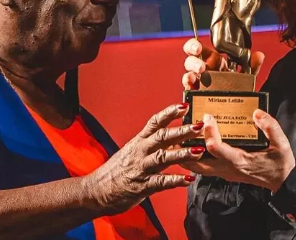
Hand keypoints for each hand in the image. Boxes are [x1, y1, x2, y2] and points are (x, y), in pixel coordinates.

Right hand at [84, 104, 203, 214]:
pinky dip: (176, 180)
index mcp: (139, 141)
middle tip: (199, 126)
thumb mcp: (132, 150)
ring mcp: (141, 168)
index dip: (170, 113)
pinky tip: (189, 179)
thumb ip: (151, 142)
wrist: (96, 190)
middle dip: (182, 131)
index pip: (155, 122)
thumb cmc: (118, 169)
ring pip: (163, 158)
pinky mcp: (142, 186)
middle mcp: (140, 151)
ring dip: (182, 154)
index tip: (185, 106)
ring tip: (199, 151)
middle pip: (162, 137)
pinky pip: (161, 182)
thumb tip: (174, 134)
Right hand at [182, 38, 264, 89]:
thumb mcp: (247, 78)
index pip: (200, 50)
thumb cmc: (239, 92)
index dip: (195, 46)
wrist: (238, 112)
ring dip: (190, 72)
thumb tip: (259, 55)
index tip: (198, 48)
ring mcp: (199, 84)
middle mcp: (204, 71)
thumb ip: (252, 66)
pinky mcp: (196, 96)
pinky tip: (192, 84)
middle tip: (202, 65)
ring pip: (188, 74)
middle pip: (191, 60)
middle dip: (193, 61)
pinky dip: (188, 85)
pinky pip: (188, 90)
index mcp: (215, 63)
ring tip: (199, 73)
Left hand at [183, 111, 294, 192]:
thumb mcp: (282, 143)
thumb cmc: (281, 163)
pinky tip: (189, 148)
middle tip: (175, 134)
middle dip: (184, 149)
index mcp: (240, 160)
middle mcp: (228, 168)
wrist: (283, 183)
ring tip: (175, 142)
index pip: (216, 148)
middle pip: (198, 163)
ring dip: (185, 156)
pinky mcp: (224, 172)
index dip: (209, 132)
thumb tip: (257, 112)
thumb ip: (270, 127)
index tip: (207, 117)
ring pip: (198, 168)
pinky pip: (204, 168)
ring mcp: (225, 172)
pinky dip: (193, 159)